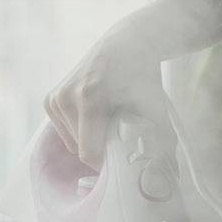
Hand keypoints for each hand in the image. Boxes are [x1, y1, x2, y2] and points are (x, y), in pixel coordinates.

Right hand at [44, 21, 173, 165]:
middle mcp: (67, 96)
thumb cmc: (143, 77)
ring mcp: (56, 97)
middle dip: (100, 146)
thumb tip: (171, 177)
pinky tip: (94, 110)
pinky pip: (64, 131)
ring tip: (107, 115)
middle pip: (80, 150)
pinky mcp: (50, 99)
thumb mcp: (154, 108)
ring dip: (90, 137)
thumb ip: (160, 143)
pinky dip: (80, 128)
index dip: (107, 161)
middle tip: (119, 129)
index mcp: (89, 98)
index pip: (88, 153)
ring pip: (72, 142)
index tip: (123, 153)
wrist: (126, 44)